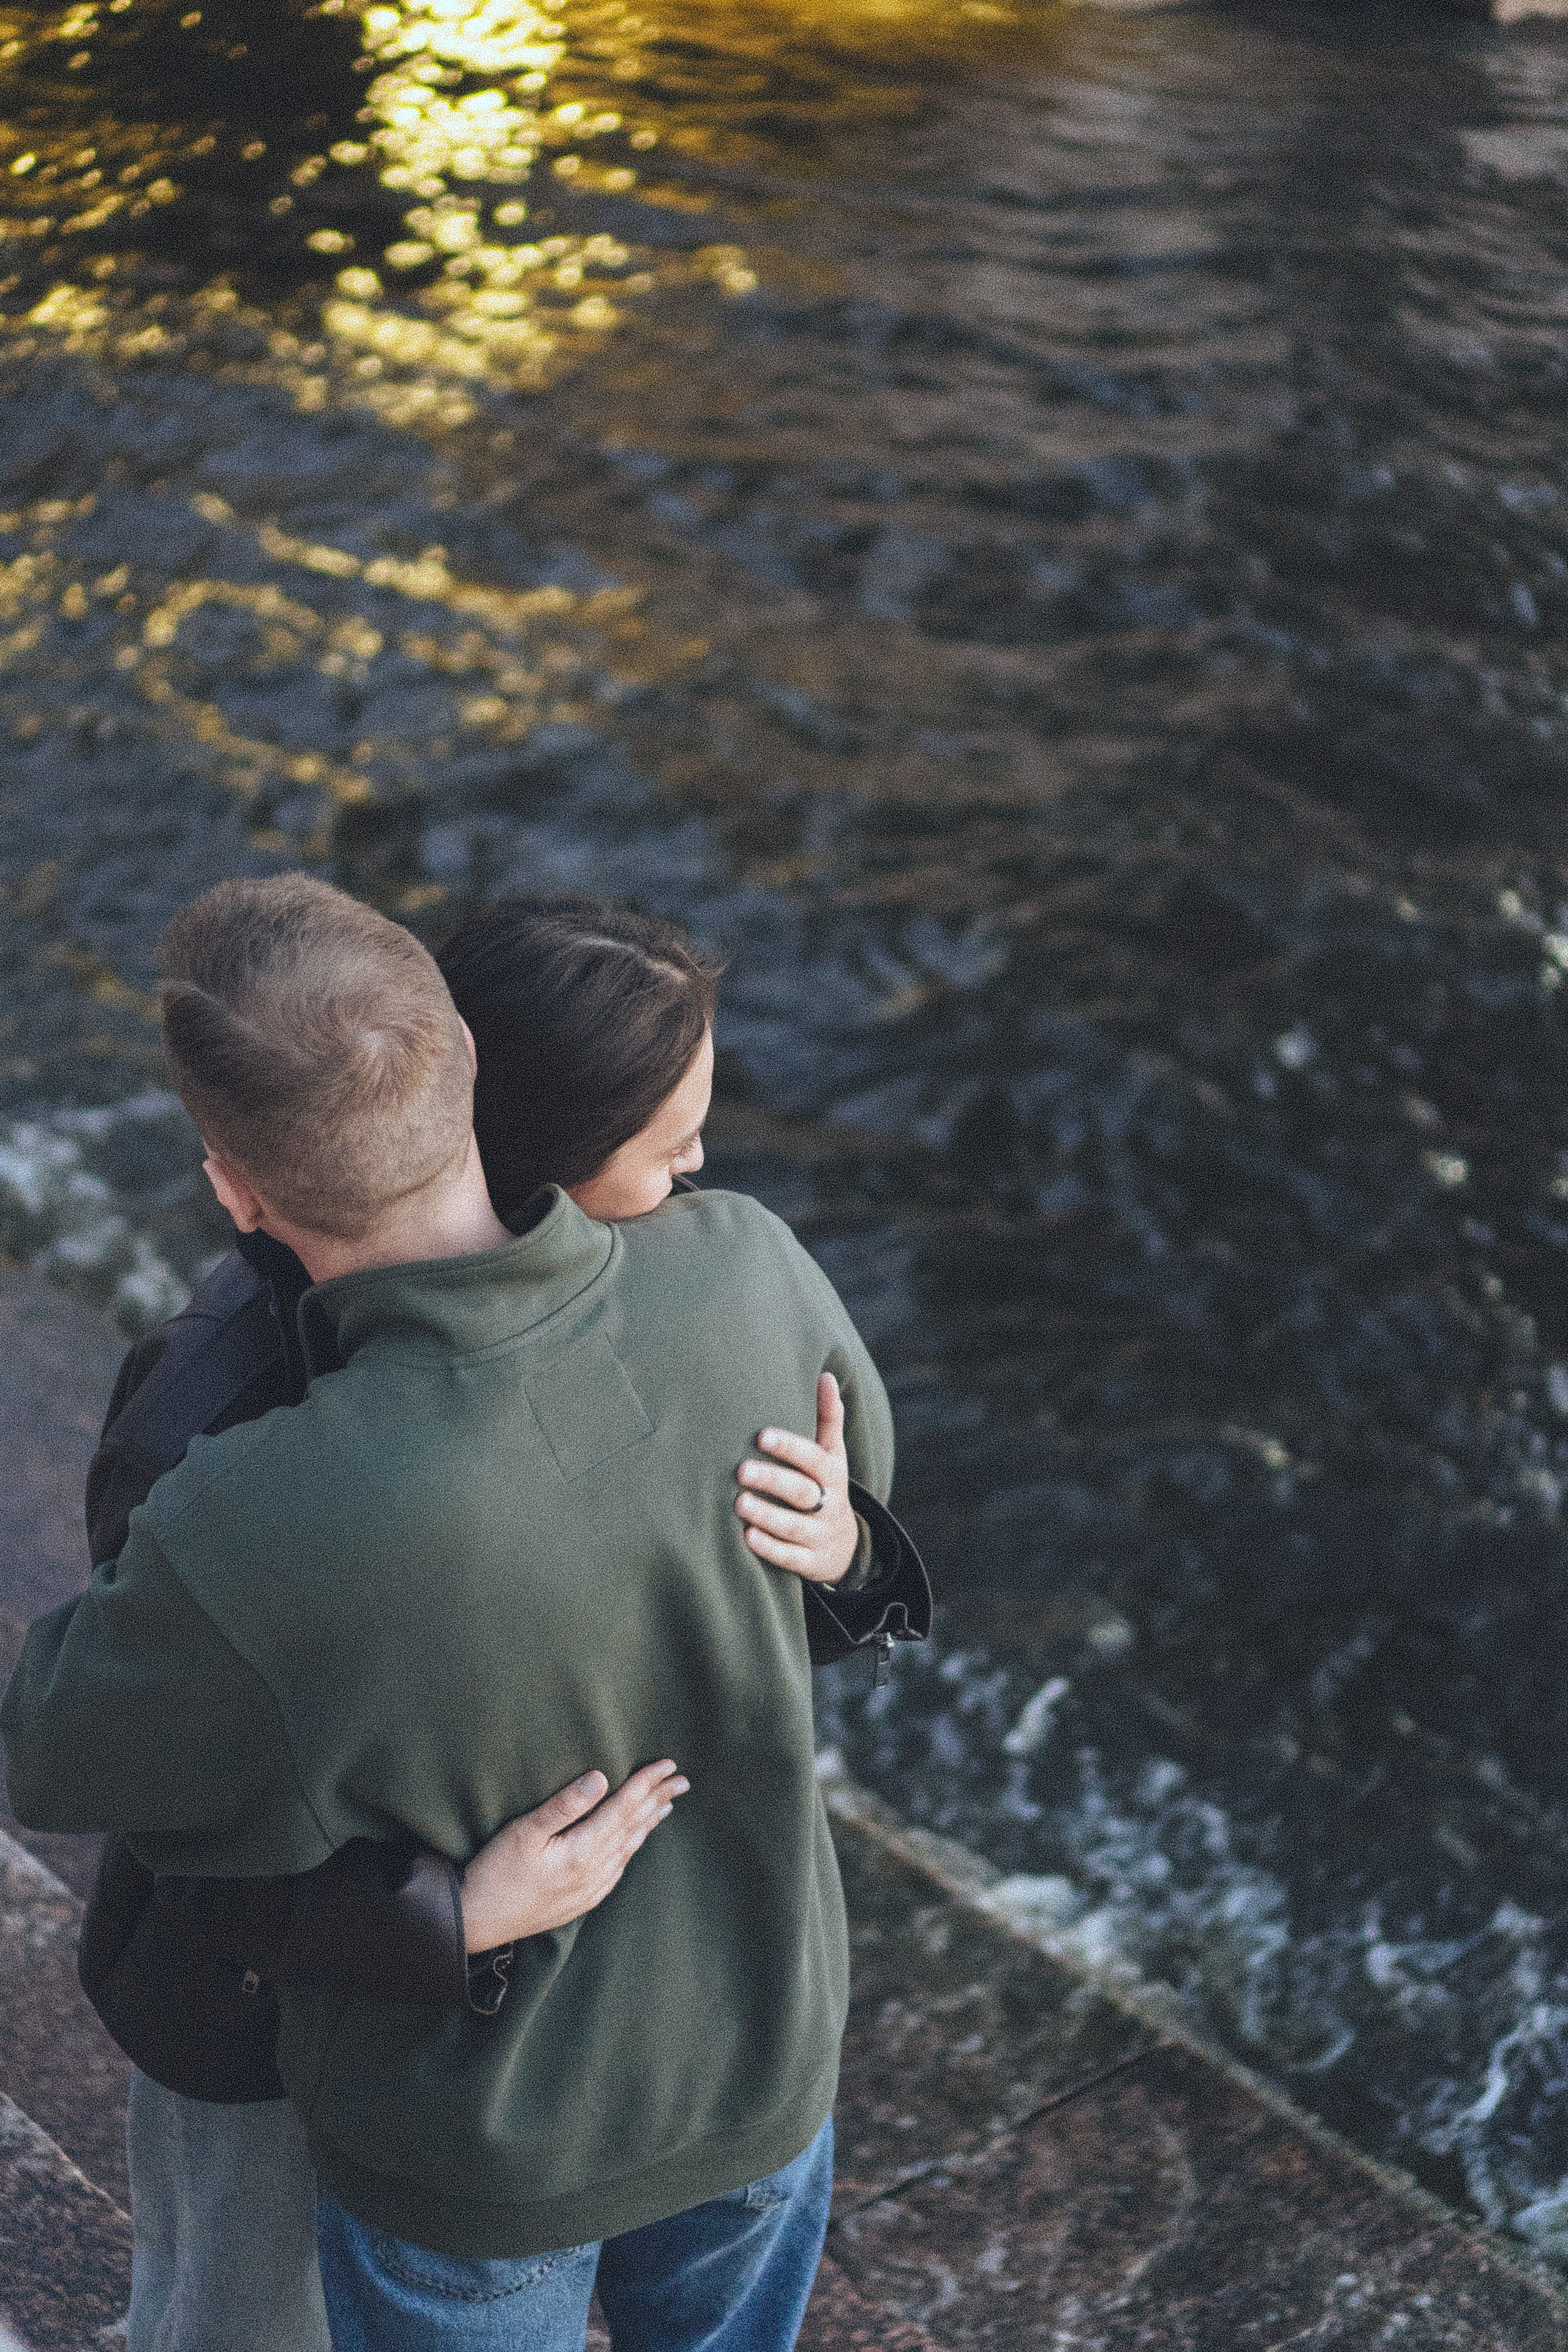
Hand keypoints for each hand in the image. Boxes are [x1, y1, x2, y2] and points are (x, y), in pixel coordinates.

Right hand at [460, 1760, 687, 1952]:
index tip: (668, 1765)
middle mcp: (594, 1873)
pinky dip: (630, 1849)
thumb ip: (564, 1805)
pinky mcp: (580, 1902)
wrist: (476, 1923)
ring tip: (666, 1805)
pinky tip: (633, 1843)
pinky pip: (617, 1870)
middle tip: (682, 1781)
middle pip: (633, 1828)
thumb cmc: (494, 1872)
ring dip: (648, 1824)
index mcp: (582, 1852)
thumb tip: (601, 1777)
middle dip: (657, 1800)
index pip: (624, 1808)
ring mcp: (589, 1890)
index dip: (646, 1784)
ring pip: (628, 1849)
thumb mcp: (524, 1832)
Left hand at [734, 1371, 859, 1584]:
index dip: (790, 1447)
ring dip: (767, 1515)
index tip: (761, 1436)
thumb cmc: (825, 1486)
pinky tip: (746, 1538)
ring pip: (796, 1526)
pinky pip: (792, 1558)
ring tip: (738, 1503)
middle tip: (740, 1470)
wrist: (844, 1545)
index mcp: (832, 1473)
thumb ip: (828, 1417)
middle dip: (773, 1481)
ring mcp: (821, 1535)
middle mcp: (829, 1504)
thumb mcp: (832, 1454)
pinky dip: (771, 1549)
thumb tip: (826, 1374)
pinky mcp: (811, 1563)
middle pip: (803, 1492)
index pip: (813, 1458)